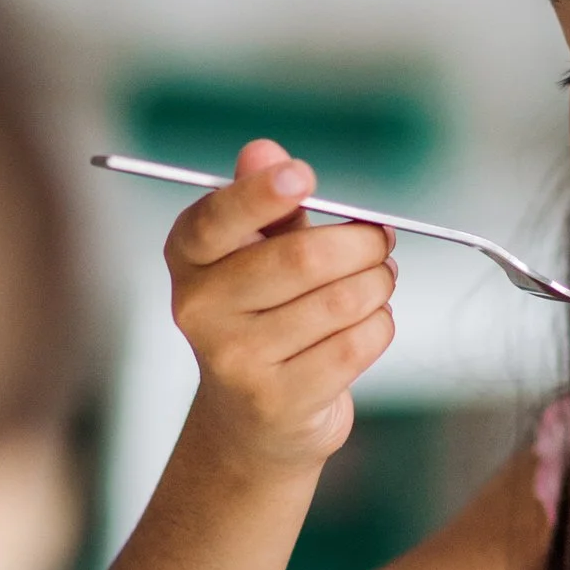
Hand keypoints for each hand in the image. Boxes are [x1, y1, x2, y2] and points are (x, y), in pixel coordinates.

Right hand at [165, 138, 396, 470]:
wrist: (253, 420)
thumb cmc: (263, 315)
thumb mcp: (256, 252)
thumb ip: (265, 202)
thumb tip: (263, 150)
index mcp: (189, 257)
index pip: (217, 218)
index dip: (261, 194)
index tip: (302, 176)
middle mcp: (200, 309)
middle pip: (301, 259)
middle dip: (361, 243)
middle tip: (380, 239)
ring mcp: (235, 359)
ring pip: (341, 301)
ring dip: (379, 283)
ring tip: (379, 280)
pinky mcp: (279, 400)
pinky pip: (357, 343)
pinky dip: (379, 324)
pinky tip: (368, 322)